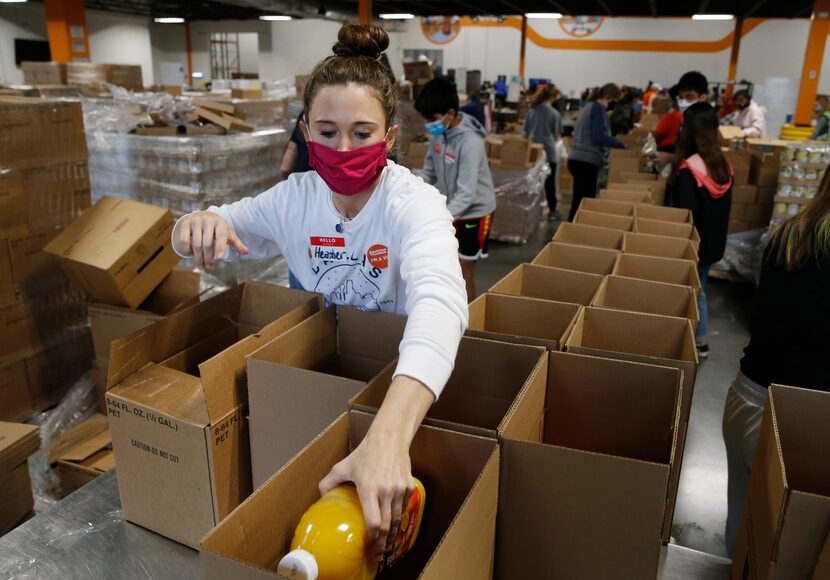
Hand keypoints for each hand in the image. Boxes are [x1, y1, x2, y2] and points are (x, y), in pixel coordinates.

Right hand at [174, 211, 248, 268]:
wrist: (202, 215)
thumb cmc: (217, 228)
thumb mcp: (228, 234)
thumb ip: (236, 243)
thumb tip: (246, 252)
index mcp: (220, 222)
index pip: (220, 236)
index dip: (220, 247)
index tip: (219, 258)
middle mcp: (207, 220)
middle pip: (207, 244)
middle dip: (208, 258)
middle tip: (209, 267)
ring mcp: (195, 221)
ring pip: (195, 244)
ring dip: (198, 258)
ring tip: (202, 266)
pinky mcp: (185, 224)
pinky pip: (184, 240)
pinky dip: (187, 249)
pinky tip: (191, 254)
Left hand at [318, 376, 433, 559]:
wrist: (389, 438)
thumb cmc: (365, 452)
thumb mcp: (343, 466)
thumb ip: (329, 482)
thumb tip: (321, 496)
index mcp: (369, 488)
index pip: (373, 521)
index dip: (372, 538)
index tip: (369, 547)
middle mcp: (386, 491)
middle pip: (387, 525)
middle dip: (383, 543)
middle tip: (378, 553)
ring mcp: (399, 489)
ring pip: (397, 519)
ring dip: (392, 534)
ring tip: (386, 544)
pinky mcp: (409, 486)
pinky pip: (404, 507)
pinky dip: (399, 518)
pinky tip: (394, 525)